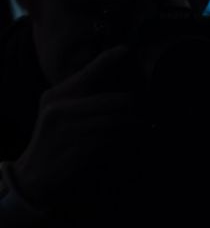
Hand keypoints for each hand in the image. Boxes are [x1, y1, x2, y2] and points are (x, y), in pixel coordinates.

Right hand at [10, 46, 136, 210]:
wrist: (35, 176)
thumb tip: (121, 90)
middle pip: (116, 100)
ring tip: (150, 128)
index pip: (89, 71)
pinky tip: (138, 142)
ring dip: (139, 126)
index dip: (111, 59)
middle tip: (156, 110)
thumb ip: (83, 99)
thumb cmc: (56, 144)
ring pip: (118, 121)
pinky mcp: (77, 148)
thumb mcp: (62, 115)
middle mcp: (61, 107)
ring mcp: (68, 128)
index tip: (128, 51)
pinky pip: (113, 140)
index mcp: (58, 95)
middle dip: (141, 107)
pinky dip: (129, 141)